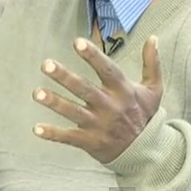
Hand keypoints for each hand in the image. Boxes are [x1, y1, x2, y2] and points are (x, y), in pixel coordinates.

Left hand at [32, 36, 162, 163]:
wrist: (146, 152)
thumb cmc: (145, 115)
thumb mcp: (153, 89)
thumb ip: (152, 62)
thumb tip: (153, 37)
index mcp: (123, 91)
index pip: (107, 70)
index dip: (93, 56)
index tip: (77, 42)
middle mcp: (110, 106)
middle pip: (84, 89)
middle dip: (65, 77)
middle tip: (46, 64)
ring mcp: (98, 125)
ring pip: (73, 112)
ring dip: (54, 103)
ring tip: (37, 93)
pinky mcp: (90, 142)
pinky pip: (69, 138)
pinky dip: (53, 134)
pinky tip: (36, 128)